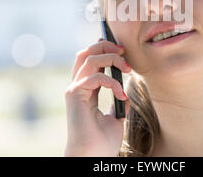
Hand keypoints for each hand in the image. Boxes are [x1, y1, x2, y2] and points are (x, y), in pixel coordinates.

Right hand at [64, 39, 130, 156]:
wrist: (93, 156)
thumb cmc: (102, 142)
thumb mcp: (116, 117)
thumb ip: (119, 102)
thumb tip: (126, 92)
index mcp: (85, 90)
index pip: (90, 60)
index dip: (104, 49)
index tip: (122, 50)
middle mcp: (77, 86)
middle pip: (86, 52)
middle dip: (105, 46)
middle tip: (123, 51)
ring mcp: (74, 89)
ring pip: (90, 58)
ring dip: (112, 58)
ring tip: (128, 69)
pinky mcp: (74, 94)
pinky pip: (95, 77)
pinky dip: (112, 82)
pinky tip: (121, 96)